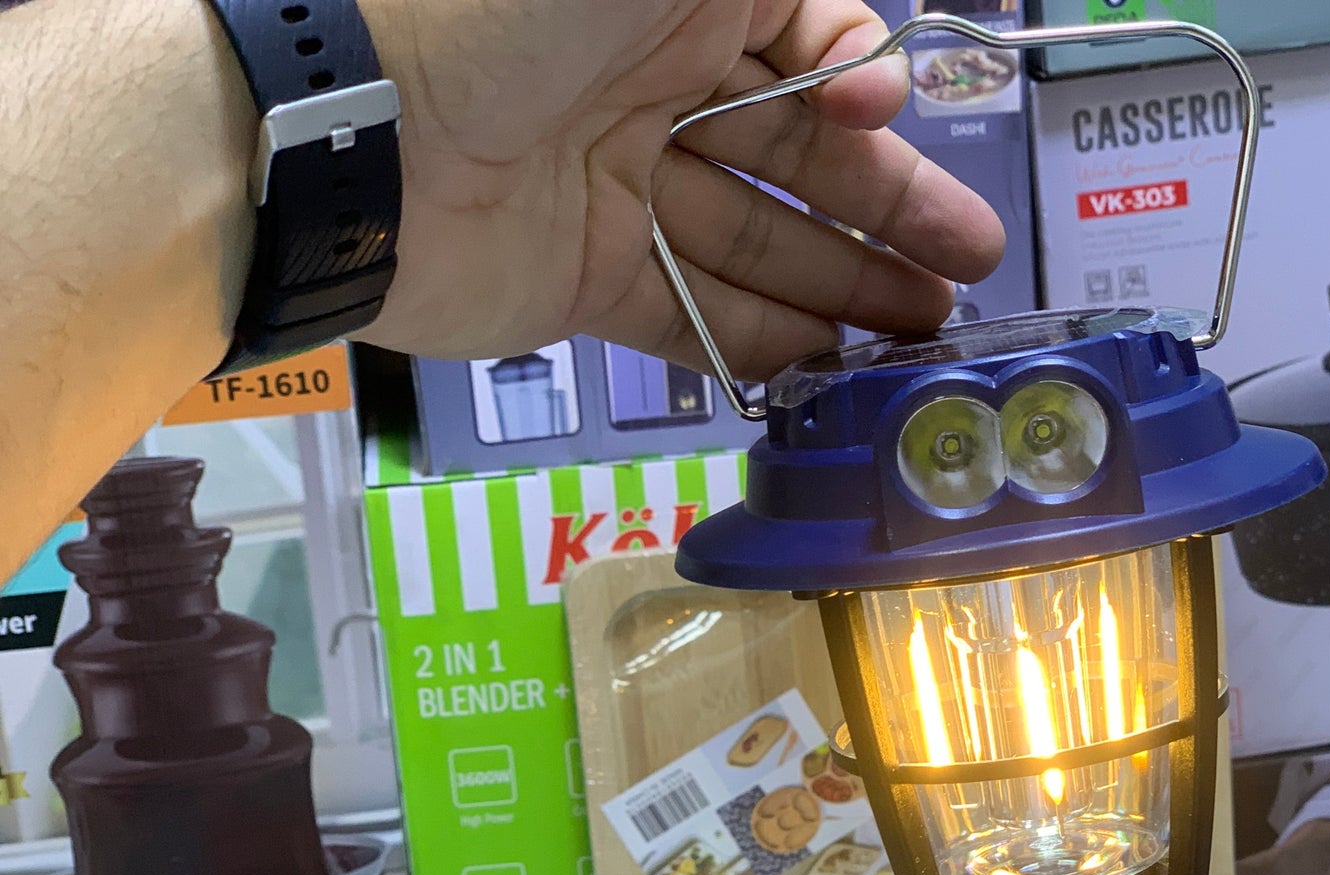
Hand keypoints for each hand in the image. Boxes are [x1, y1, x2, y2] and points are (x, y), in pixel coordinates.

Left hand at [358, 0, 1006, 375]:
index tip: (893, 117)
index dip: (859, 82)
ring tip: (924, 334)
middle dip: (889, 212)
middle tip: (970, 271)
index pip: (802, 45)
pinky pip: (685, 317)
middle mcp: (649, 88)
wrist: (347, 127)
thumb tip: (865, 60)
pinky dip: (757, 346)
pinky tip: (829, 371)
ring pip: (755, 244)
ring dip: (844, 289)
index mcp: (675, 1)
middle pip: (797, 158)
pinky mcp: (578, 281)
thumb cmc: (500, 5)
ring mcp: (615, 191)